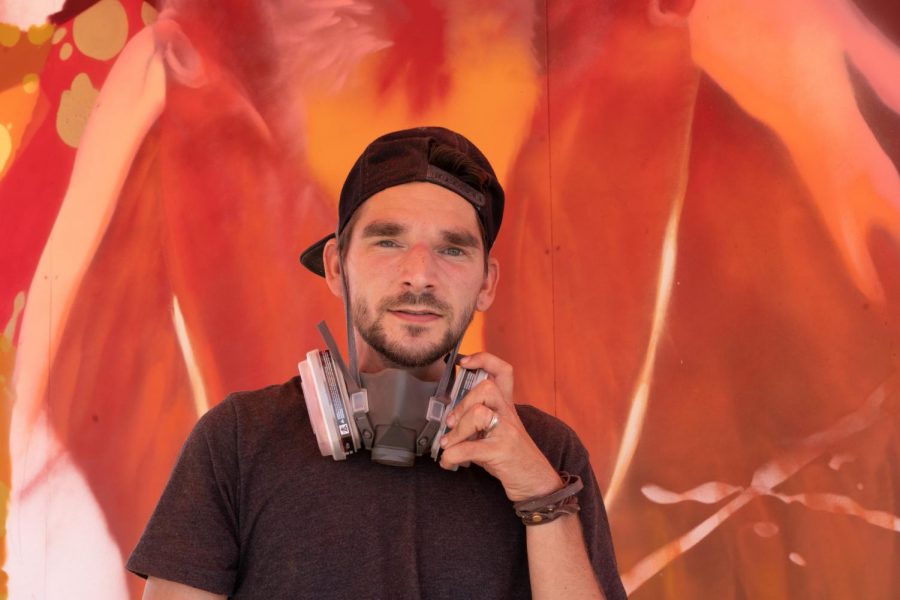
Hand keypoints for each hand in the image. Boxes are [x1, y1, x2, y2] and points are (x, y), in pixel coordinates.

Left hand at [438, 352, 562, 501]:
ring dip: (456, 432)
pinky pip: (469, 448)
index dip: (484, 360)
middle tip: (452, 423)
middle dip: (462, 405)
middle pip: (486, 389)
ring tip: (449, 445)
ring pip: (477, 414)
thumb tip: (447, 422)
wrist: (536, 483)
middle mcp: (508, 414)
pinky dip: (452, 456)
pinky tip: (448, 462)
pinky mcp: (501, 452)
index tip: (464, 362)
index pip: (503, 371)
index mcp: (507, 406)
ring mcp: (507, 432)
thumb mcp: (497, 432)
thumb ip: (477, 422)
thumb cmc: (512, 457)